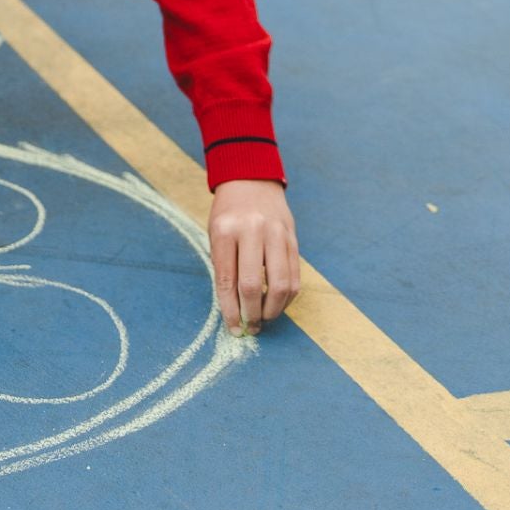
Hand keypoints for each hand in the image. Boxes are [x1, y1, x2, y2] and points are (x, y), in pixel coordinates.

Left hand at [208, 179, 299, 335]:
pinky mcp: (293, 239)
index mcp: (225, 231)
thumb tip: (234, 310)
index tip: (234, 329)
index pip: (227, 281)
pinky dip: (288, 297)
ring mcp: (276, 234)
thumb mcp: (216, 234)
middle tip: (251, 328)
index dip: (231, 310)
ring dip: (273, 310)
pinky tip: (278, 304)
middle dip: (252, 314)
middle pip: (253, 286)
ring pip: (280, 285)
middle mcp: (252, 231)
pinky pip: (294, 276)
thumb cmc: (228, 213)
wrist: (251, 180)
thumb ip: (225, 267)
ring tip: (265, 318)